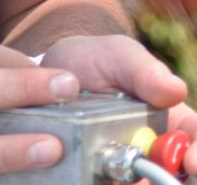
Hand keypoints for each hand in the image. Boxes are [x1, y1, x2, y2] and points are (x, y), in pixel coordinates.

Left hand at [41, 34, 196, 174]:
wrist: (47, 77)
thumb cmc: (94, 62)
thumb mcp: (116, 56)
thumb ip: (141, 69)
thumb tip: (174, 89)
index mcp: (170, 124)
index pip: (195, 141)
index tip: (191, 161)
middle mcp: (152, 154)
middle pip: (173, 177)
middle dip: (165, 180)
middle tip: (146, 179)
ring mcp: (124, 171)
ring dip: (128, 183)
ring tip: (112, 176)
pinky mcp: (92, 179)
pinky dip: (94, 183)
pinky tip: (83, 174)